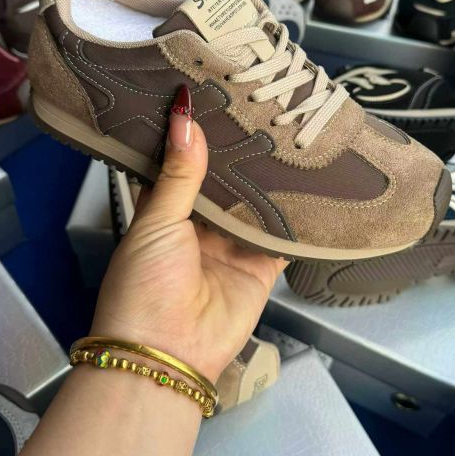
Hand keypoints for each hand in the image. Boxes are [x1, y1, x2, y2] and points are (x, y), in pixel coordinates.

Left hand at [90, 86, 287, 382]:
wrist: (168, 355)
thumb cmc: (144, 286)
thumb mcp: (156, 222)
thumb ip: (179, 173)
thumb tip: (184, 117)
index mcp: (163, 213)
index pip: (181, 165)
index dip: (194, 137)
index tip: (211, 100)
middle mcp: (198, 227)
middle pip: (223, 183)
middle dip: (239, 155)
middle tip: (260, 112)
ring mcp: (231, 247)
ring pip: (255, 206)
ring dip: (268, 181)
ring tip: (287, 137)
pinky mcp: (260, 267)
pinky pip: (281, 239)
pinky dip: (295, 220)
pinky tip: (310, 187)